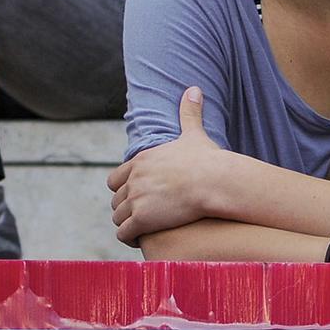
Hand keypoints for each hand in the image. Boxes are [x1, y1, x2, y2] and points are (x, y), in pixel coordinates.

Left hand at [108, 86, 225, 243]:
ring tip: (141, 231)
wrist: (214, 181)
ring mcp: (136, 199)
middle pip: (116, 199)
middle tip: (141, 217)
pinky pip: (123, 232)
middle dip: (126, 209)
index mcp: (141, 161)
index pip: (116, 179)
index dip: (125, 189)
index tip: (138, 197)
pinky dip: (129, 238)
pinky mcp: (141, 219)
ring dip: (127, 224)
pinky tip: (140, 240)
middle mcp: (133, 178)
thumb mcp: (194, 134)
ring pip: (118, 217)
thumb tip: (194, 89)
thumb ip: (189, 113)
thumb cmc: (207, 160)